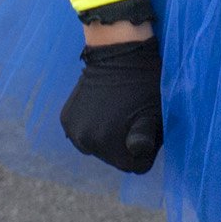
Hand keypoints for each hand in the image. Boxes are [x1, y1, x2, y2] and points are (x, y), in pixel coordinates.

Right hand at [60, 36, 163, 173]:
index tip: (149, 131)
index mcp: (106, 142)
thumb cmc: (144, 84)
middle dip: (127, 146)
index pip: (134, 167)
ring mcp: (71, 130)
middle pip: (114, 159)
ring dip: (110, 138)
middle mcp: (84, 140)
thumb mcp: (155, 114)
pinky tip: (104, 110)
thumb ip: (147, 143)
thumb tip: (137, 162)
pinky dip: (94, 128)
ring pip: (99, 149)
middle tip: (135, 118)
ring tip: (119, 113)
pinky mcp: (65, 119)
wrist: (118, 53)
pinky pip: (85, 135)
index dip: (147, 152)